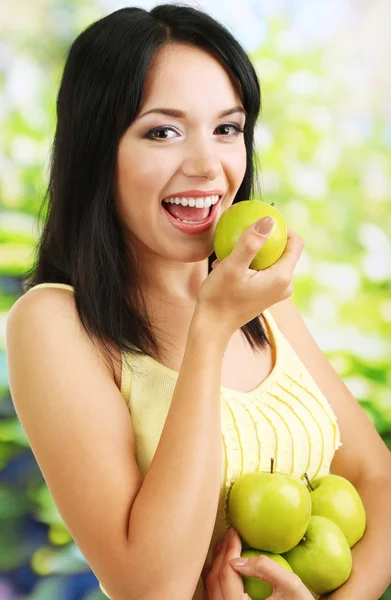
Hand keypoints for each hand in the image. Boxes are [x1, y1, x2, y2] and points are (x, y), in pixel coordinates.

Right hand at [197, 219, 303, 336]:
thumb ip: (251, 242)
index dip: (283, 228)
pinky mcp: (267, 295)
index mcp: (282, 277)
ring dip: (253, 253)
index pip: (295, 243)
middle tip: (241, 235)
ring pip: (270, 261)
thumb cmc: (220, 297)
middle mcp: (285, 285)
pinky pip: (263, 271)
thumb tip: (269, 219)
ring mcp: (277, 292)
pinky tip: (227, 264)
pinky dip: (249, 264)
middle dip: (264, 240)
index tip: (261, 222)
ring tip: (230, 253)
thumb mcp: (232, 266)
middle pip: (283, 251)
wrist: (212, 326)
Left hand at [202, 527, 313, 598]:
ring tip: (224, 546)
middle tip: (230, 534)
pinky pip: (214, 597)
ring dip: (216, 565)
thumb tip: (237, 559)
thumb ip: (266, 569)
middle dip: (222, 554)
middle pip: (216, 580)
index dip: (230, 549)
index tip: (234, 531)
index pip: (227, 574)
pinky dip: (215, 579)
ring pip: (211, 590)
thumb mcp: (291, 586)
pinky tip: (219, 566)